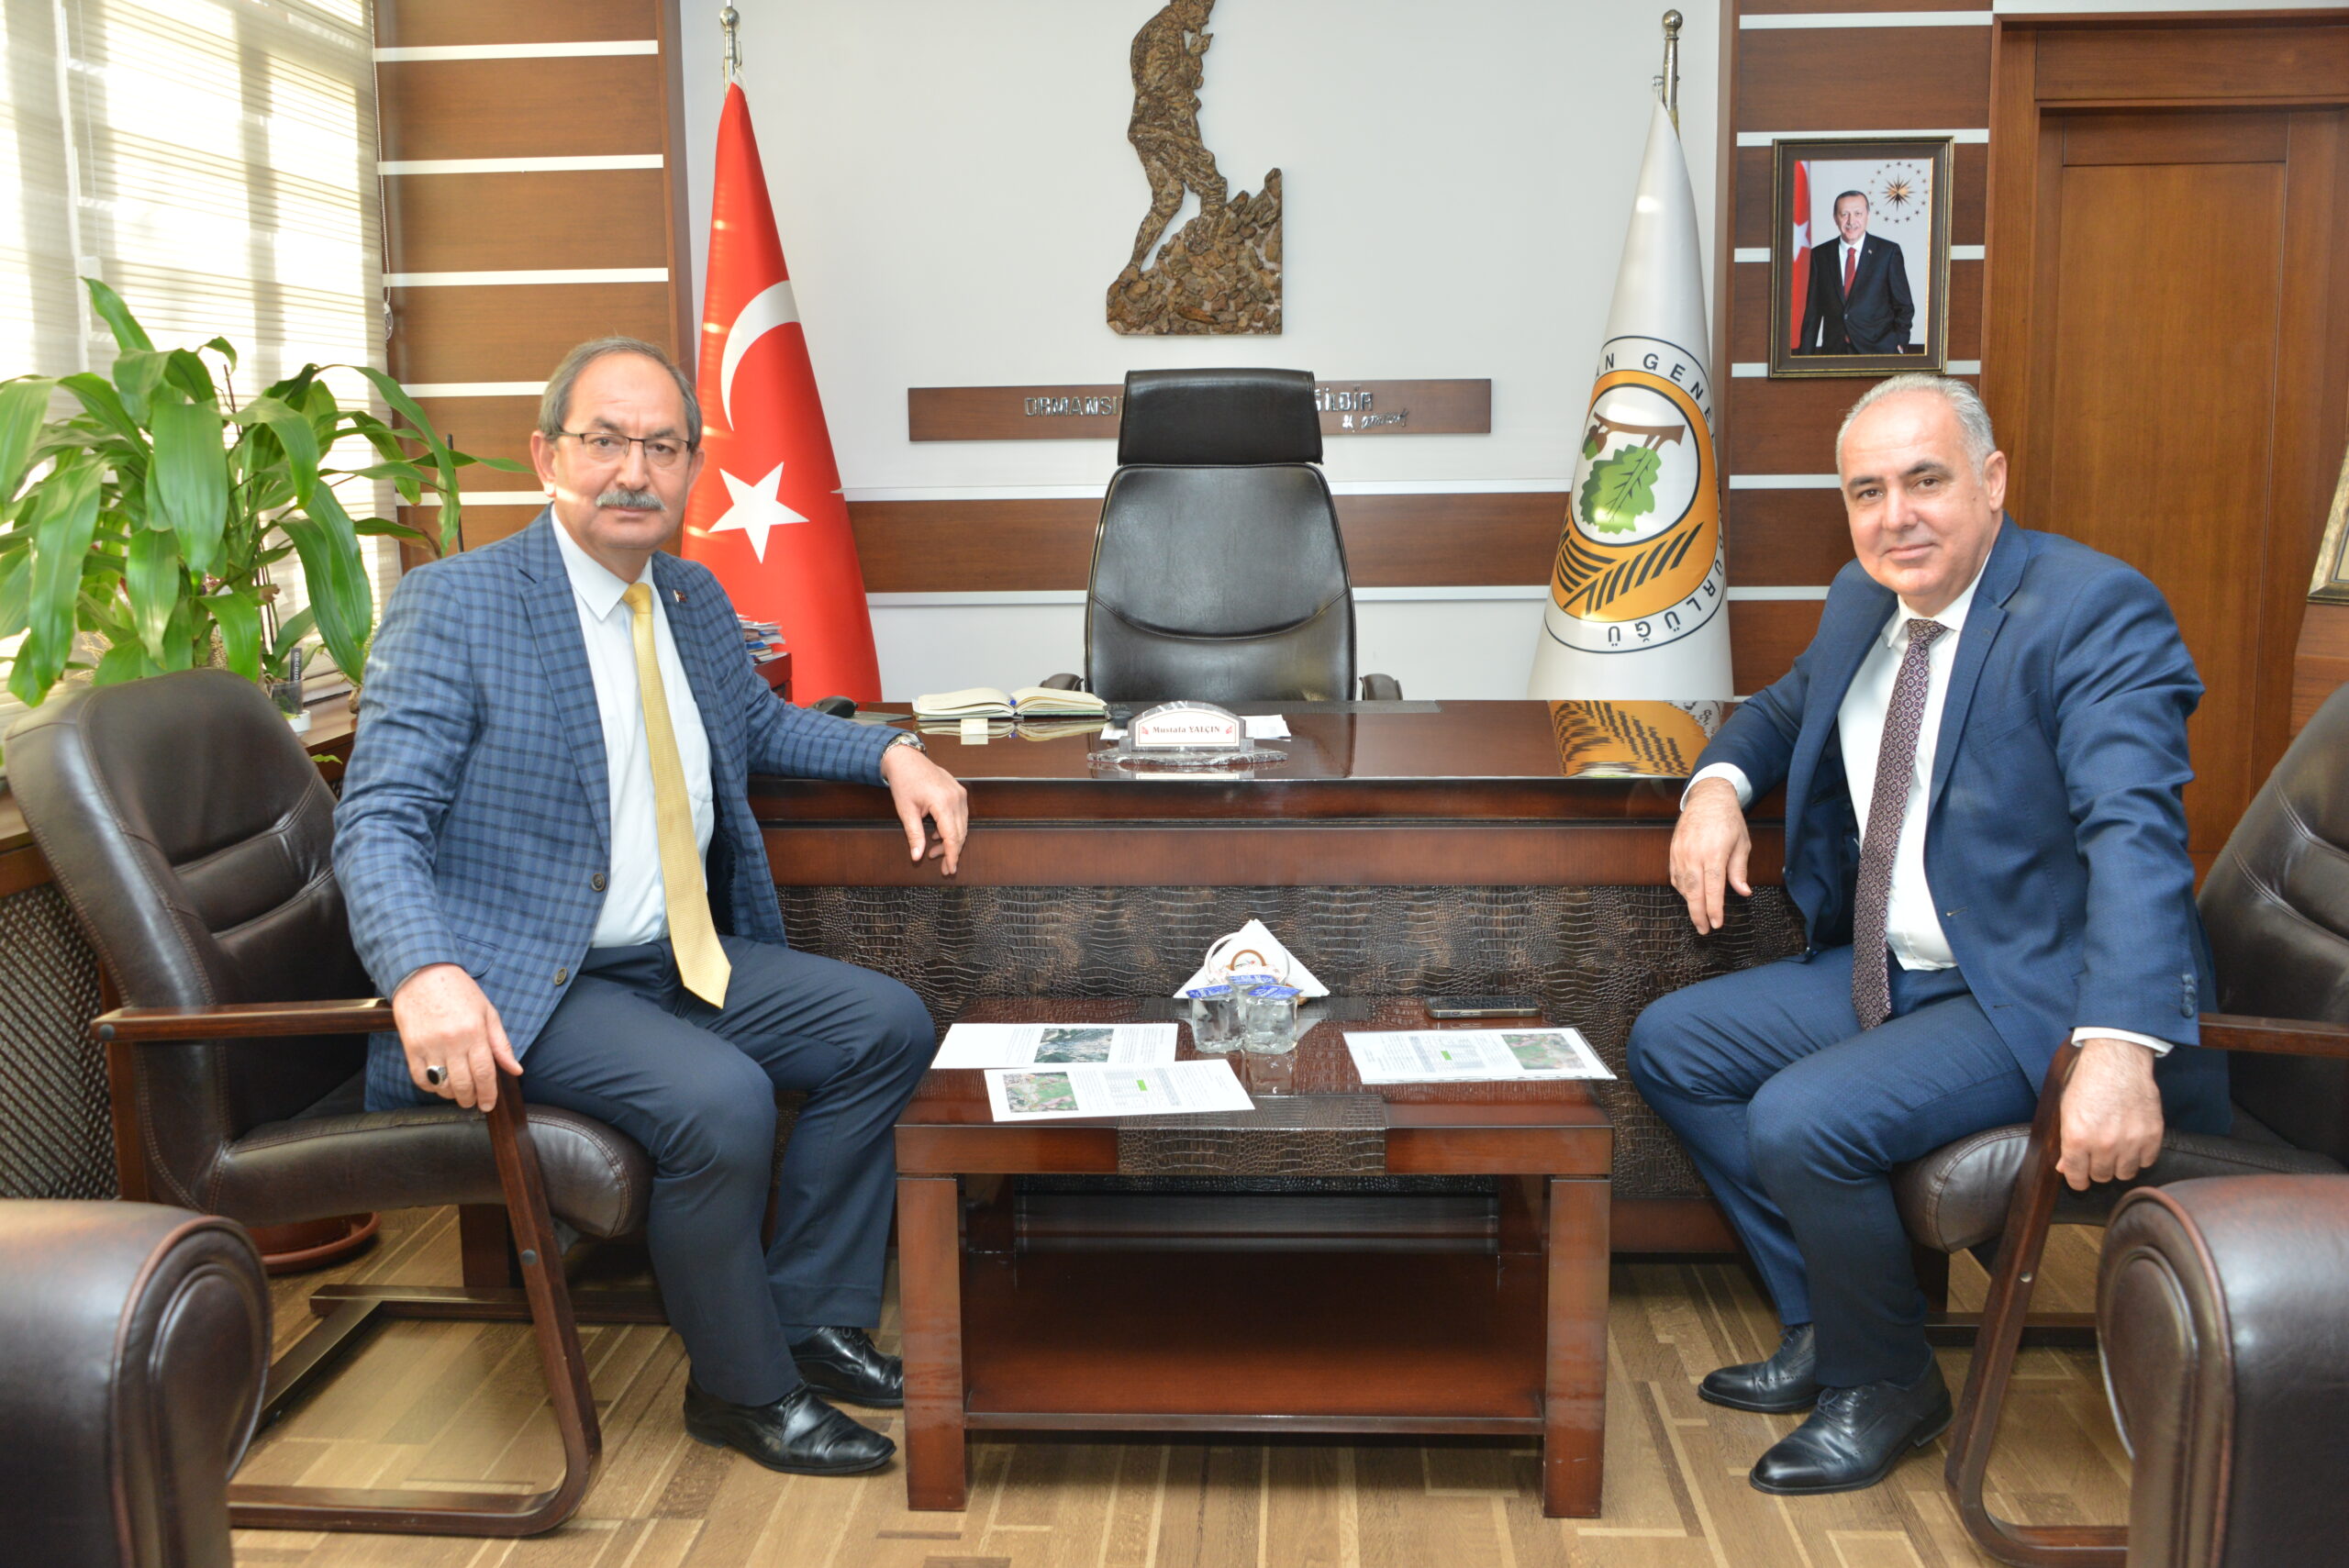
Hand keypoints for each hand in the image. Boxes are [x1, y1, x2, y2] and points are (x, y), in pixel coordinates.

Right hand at [391, 963, 521, 1110]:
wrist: (423, 974)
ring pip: (442, 1085)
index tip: (488, 1104)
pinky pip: (420, 1078)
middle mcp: (452, 1041)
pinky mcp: (411, 1047)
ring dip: (451, 1095)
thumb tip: (515, 1069)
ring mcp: (429, 1046)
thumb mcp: (487, 1012)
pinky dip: (430, 1087)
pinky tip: (438, 1084)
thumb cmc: (458, 990)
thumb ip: (501, 1044)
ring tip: (457, 1093)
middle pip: (463, 1084)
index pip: (485, 1073)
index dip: (488, 1094)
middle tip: (473, 1102)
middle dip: (470, 1099)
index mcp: (474, 1032)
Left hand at [881, 742, 968, 875]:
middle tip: (944, 867)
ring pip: (962, 826)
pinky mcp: (959, 792)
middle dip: (952, 852)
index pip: (953, 836)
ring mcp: (960, 794)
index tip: (950, 869)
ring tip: (935, 851)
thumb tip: (917, 857)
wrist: (906, 759)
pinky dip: (952, 828)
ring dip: (951, 841)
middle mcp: (956, 798)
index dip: (952, 855)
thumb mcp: (906, 811)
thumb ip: (914, 835)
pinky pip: (960, 816)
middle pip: (960, 833)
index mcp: (943, 802)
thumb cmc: (904, 782)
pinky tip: (938, 835)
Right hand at [1669, 777, 1751, 933]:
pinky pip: (1675, 876)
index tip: (1717, 924)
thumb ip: (1739, 869)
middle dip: (1698, 914)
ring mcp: (1680, 853)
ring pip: (1682, 886)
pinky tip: (1690, 895)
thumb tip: (1743, 892)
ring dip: (1689, 903)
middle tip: (1703, 930)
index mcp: (1714, 853)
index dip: (1714, 909)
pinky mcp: (1672, 851)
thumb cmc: (1728, 820)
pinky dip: (1682, 889)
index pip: (1713, 888)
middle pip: (1693, 892)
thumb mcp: (1742, 843)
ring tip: (1698, 916)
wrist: (1707, 797)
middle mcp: (1694, 854)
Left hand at [2057, 1037, 2164, 1190]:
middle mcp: (2104, 1144)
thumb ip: (2066, 1143)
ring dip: (2118, 1166)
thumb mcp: (2067, 1111)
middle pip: (2102, 1177)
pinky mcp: (2152, 1136)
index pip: (2077, 1178)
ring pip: (2125, 1174)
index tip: (2080, 1179)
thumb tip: (2065, 1169)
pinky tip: (2132, 1144)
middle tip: (2097, 1157)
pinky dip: (2139, 1157)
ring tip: (2115, 1151)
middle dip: (2097, 1170)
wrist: (2117, 1061)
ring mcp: (2130, 1141)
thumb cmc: (2088, 1083)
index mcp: (2077, 1138)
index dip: (2077, 1181)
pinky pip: (2146, 1162)